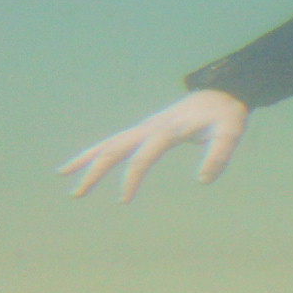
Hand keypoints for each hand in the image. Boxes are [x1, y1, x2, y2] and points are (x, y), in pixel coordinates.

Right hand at [59, 89, 249, 201]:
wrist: (221, 92)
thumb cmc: (226, 115)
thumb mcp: (230, 134)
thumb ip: (218, 156)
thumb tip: (202, 181)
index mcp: (168, 130)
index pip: (144, 156)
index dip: (131, 178)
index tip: (122, 200)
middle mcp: (150, 127)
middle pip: (115, 147)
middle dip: (94, 171)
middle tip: (75, 194)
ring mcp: (145, 127)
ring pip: (109, 142)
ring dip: (87, 159)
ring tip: (63, 174)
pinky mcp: (145, 129)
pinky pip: (116, 140)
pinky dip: (98, 150)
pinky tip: (83, 163)